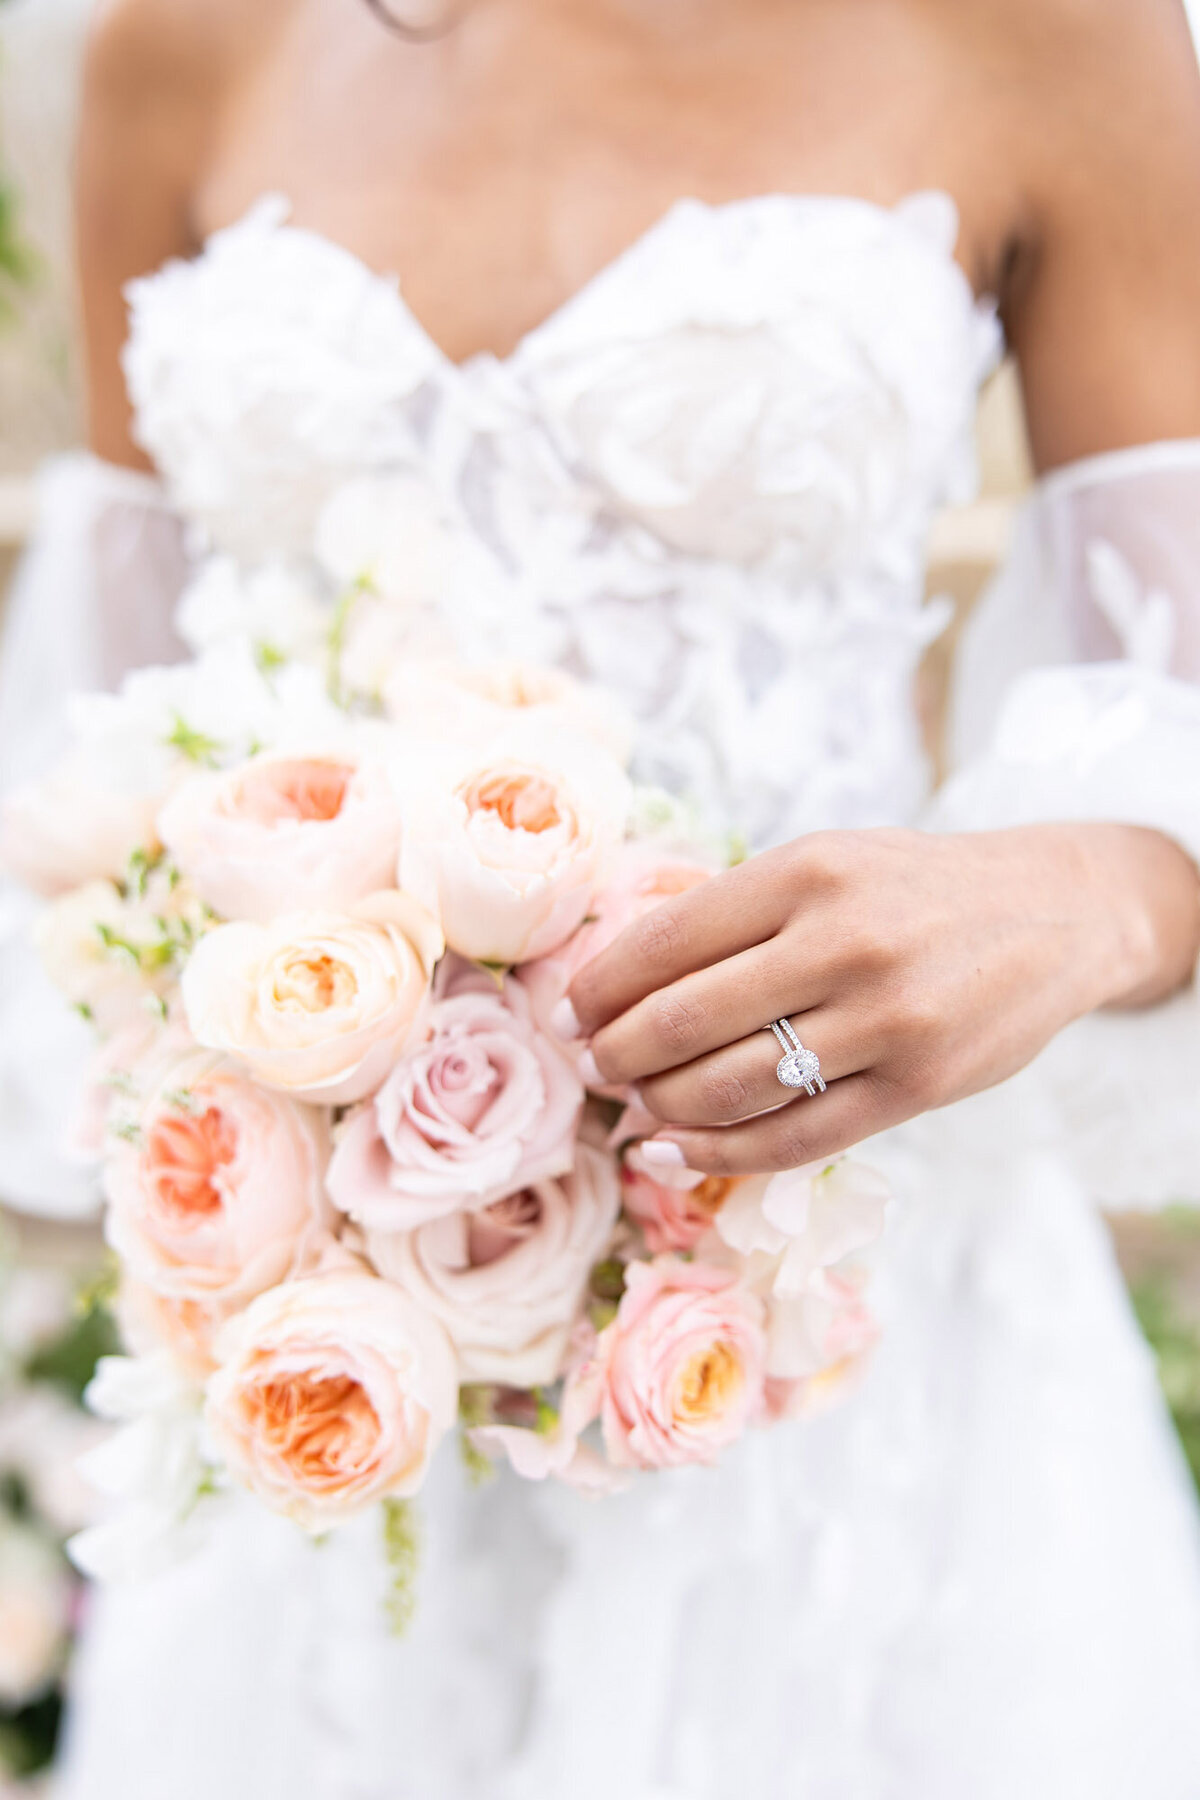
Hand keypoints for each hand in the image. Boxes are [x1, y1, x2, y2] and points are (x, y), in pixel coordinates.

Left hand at [564, 824, 1199, 1174]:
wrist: (1053, 912)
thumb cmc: (911, 888)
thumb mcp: (825, 863)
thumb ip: (735, 913)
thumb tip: (617, 981)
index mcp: (805, 874)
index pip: (665, 941)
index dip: (598, 988)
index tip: (565, 1013)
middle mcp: (843, 942)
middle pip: (685, 1021)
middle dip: (616, 1053)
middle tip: (591, 1066)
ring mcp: (886, 1020)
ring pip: (733, 1088)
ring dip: (661, 1105)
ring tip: (636, 1103)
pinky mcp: (919, 1086)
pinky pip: (796, 1137)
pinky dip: (720, 1153)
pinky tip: (676, 1150)